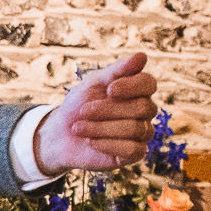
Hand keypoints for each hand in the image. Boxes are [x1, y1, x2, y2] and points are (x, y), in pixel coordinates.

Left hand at [35, 52, 159, 173]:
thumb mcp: (93, 83)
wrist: (61, 134)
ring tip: (78, 127)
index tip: (109, 89)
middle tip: (83, 111)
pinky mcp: (135, 153)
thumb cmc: (79, 104)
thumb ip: (117, 70)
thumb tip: (142, 56)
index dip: (131, 86)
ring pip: (135, 129)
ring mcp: (142, 133)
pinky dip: (107, 144)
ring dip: (101, 128)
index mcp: (138, 91)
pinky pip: (133, 149)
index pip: (149, 83)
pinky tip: (90, 141)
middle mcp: (145, 111)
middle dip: (107, 109)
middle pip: (142, 107)